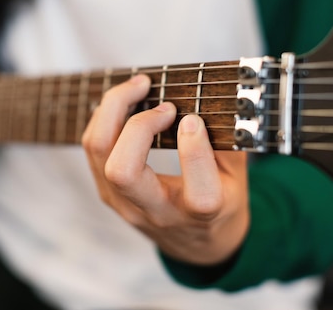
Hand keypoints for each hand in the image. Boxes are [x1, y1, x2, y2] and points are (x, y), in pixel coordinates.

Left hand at [82, 74, 248, 264]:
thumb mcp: (237, 178)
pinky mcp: (109, 194)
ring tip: (138, 86)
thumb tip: (208, 100)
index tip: (194, 120)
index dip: (194, 151)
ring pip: (99, 153)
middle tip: (163, 102)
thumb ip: (227, 143)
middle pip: (123, 172)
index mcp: (201, 215)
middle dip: (136, 125)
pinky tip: (124, 103)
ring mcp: (125, 205)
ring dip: (113, 111)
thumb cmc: (222, 204)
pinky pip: (94, 150)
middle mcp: (157, 214)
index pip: (199, 195)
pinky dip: (105, 119)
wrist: (196, 246)